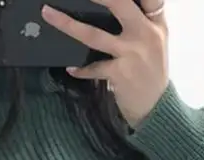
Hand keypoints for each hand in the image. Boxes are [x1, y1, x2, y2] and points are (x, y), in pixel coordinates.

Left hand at [40, 0, 169, 127]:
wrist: (155, 106)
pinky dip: (80, 69)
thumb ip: (142, 20)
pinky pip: (92, 68)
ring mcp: (131, 53)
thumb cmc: (151, 71)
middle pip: (119, 3)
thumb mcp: (154, 41)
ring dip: (68, 24)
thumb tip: (116, 4)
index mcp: (155, 22)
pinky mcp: (119, 73)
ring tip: (48, 13)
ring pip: (94, 34)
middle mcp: (145, 33)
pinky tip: (71, 68)